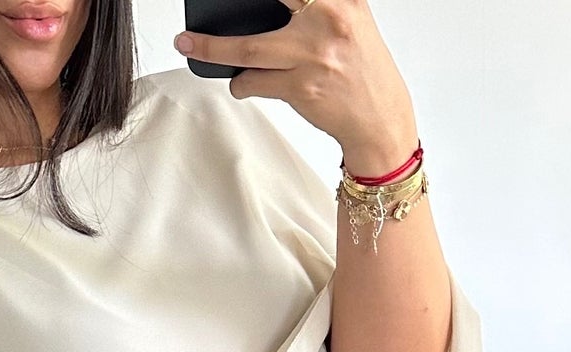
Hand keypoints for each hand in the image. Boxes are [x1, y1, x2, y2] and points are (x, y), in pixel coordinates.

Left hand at [174, 0, 418, 177]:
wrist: (380, 122)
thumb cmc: (363, 73)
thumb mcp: (352, 21)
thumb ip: (319, 5)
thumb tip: (272, 5)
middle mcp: (328, 20)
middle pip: (262, 3)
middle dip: (224, 15)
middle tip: (196, 21)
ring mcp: (312, 54)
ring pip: (247, 46)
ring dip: (212, 48)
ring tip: (191, 44)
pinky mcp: (301, 87)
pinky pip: (255, 81)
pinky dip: (241, 82)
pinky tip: (241, 82)